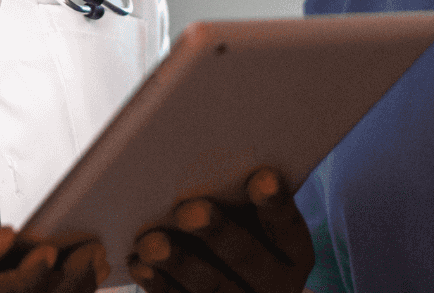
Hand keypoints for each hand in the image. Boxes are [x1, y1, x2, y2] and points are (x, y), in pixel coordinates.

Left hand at [128, 168, 312, 292]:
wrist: (246, 291)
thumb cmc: (244, 234)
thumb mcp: (256, 222)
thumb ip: (241, 197)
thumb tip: (207, 154)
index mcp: (293, 254)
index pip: (287, 226)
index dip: (275, 203)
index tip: (262, 177)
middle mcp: (272, 283)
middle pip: (246, 257)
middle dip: (217, 232)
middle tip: (189, 210)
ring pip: (209, 285)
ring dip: (177, 262)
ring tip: (151, 242)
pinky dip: (158, 284)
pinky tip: (140, 265)